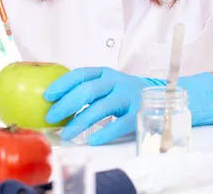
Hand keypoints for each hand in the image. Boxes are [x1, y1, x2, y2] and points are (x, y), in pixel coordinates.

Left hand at [43, 68, 212, 145]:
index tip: (48, 95)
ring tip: (68, 133)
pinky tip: (93, 140)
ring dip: (81, 121)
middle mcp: (116, 82)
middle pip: (88, 90)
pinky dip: (105, 132)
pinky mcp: (138, 114)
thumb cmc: (126, 92)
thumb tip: (57, 101)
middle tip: (52, 117)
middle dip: (67, 103)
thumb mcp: (109, 85)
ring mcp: (128, 97)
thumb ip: (89, 89)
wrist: (164, 96)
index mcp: (106, 73)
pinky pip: (120, 124)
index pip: (81, 74)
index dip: (63, 83)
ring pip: (101, 107)